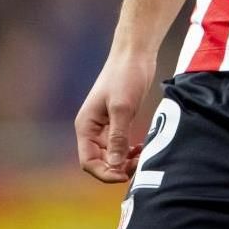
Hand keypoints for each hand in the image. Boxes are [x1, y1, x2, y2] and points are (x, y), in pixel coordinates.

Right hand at [75, 52, 154, 181]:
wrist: (134, 53)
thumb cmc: (125, 76)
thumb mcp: (122, 108)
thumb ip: (118, 137)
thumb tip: (115, 165)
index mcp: (86, 126)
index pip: (88, 162)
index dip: (105, 173)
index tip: (125, 174)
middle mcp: (92, 129)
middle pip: (100, 161)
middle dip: (117, 168)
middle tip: (139, 163)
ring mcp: (104, 125)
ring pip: (111, 155)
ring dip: (125, 160)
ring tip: (142, 155)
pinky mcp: (117, 121)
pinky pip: (119, 145)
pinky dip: (129, 151)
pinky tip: (141, 147)